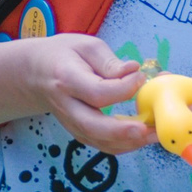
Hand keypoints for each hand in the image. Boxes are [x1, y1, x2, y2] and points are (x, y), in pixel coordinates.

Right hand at [22, 36, 151, 154]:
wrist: (37, 73)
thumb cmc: (65, 55)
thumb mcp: (86, 46)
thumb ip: (110, 62)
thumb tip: (135, 71)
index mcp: (67, 79)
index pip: (96, 92)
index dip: (123, 88)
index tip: (142, 77)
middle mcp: (67, 106)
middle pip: (92, 125)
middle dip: (122, 131)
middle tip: (147, 129)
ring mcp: (71, 123)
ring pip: (98, 141)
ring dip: (128, 143)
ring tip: (155, 134)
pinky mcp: (79, 132)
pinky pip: (101, 145)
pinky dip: (123, 145)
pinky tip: (143, 137)